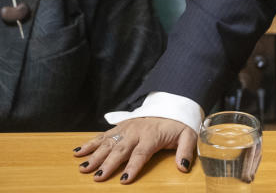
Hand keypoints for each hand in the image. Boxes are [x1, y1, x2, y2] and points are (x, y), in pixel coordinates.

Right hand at [72, 117, 195, 183]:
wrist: (171, 105)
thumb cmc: (178, 124)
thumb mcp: (188, 135)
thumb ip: (186, 150)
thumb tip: (183, 167)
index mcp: (152, 136)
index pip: (141, 153)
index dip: (133, 166)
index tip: (125, 180)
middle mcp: (136, 132)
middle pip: (120, 149)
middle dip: (108, 164)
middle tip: (97, 177)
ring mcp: (126, 128)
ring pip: (108, 142)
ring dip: (95, 155)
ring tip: (83, 168)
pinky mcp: (119, 126)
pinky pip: (102, 135)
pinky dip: (89, 143)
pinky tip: (78, 152)